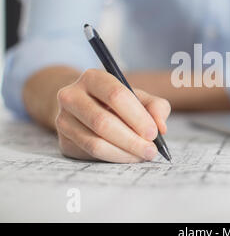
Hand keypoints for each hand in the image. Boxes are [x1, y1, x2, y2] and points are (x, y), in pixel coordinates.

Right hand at [55, 69, 170, 162]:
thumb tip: (161, 127)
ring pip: (95, 142)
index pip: (115, 95)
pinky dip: (114, 158)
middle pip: (103, 122)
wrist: (86, 109)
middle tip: (151, 150)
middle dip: (132, 140)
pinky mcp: (64, 141)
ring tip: (143, 155)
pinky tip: (129, 157)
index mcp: (93, 78)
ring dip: (124, 152)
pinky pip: (91, 154)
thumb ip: (156, 107)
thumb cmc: (119, 102)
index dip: (137, 116)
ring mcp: (63, 119)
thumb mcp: (139, 97)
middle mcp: (72, 96)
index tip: (153, 133)